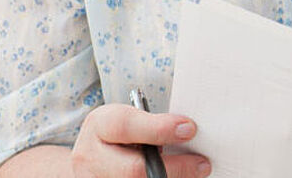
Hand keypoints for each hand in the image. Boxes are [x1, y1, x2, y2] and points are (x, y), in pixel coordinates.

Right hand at [69, 102, 210, 176]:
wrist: (93, 157)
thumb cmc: (122, 134)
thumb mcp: (131, 119)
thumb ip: (153, 124)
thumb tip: (190, 131)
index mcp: (99, 125)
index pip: (125, 126)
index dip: (159, 128)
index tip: (190, 129)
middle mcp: (89, 156)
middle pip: (132, 169)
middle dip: (174, 168)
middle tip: (202, 165)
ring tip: (192, 173)